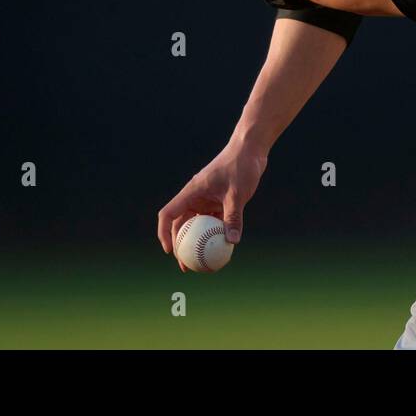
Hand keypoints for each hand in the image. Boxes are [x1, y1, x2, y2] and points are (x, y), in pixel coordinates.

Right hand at [156, 138, 267, 270]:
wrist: (251, 148)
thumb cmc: (241, 166)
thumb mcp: (237, 193)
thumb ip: (233, 216)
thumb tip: (232, 242)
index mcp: (192, 192)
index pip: (169, 214)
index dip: (164, 233)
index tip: (169, 251)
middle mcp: (196, 196)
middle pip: (181, 224)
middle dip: (180, 246)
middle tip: (187, 266)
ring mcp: (207, 199)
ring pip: (197, 225)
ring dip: (198, 243)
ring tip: (202, 263)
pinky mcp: (219, 201)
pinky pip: (213, 221)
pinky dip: (215, 234)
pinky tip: (222, 249)